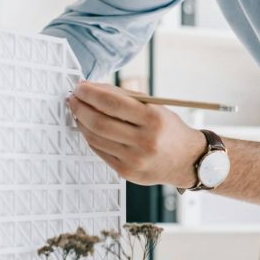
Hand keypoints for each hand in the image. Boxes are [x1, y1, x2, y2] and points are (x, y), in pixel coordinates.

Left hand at [67, 82, 206, 187]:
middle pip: (99, 122)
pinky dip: (90, 137)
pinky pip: (99, 151)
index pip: (112, 103)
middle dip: (80, 107)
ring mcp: (134, 159)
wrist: (187, 160)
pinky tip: (89, 128)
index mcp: (153, 119)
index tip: (80, 87)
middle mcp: (144, 141)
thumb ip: (126, 98)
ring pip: (95, 137)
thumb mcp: (155, 108)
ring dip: (81, 122)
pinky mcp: (126, 172)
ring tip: (78, 112)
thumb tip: (93, 89)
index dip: (91, 93)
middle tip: (73, 98)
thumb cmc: (168, 129)